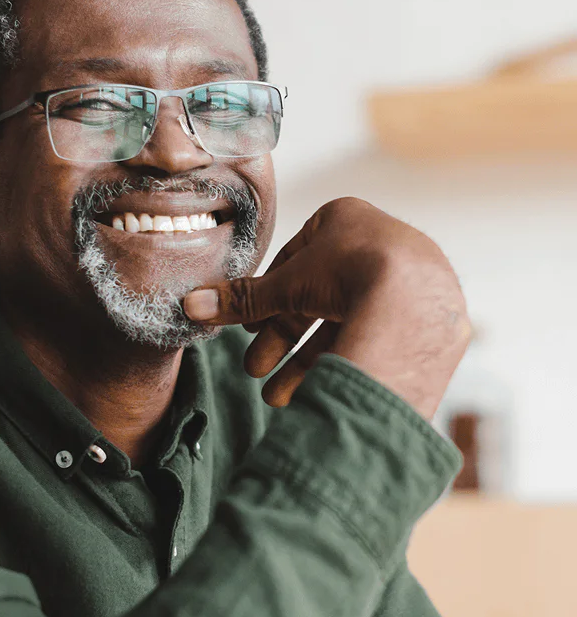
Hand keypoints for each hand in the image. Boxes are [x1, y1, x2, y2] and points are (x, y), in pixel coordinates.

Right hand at [184, 197, 470, 420]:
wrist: (416, 302)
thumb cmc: (348, 272)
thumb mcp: (285, 285)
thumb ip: (241, 299)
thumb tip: (190, 306)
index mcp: (346, 219)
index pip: (295, 260)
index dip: (268, 298)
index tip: (251, 327)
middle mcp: (380, 245)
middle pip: (317, 299)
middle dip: (282, 340)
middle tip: (255, 369)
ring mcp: (408, 283)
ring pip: (343, 325)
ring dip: (305, 363)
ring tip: (278, 398)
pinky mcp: (426, 319)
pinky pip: (374, 340)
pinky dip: (342, 365)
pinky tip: (317, 393)